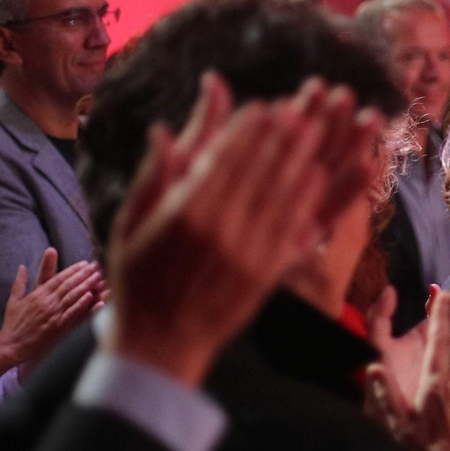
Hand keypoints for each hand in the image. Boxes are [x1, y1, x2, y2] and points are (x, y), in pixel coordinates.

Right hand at [0, 248, 103, 369]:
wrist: (11, 346)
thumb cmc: (12, 324)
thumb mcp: (13, 301)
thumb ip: (19, 283)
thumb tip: (21, 266)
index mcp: (37, 295)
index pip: (59, 278)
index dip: (73, 270)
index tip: (85, 263)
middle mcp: (46, 302)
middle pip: (69, 284)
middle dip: (84, 274)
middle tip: (97, 265)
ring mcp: (53, 314)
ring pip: (73, 296)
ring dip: (87, 285)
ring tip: (99, 277)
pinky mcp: (58, 327)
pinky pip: (72, 313)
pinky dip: (83, 304)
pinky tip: (92, 297)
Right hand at [104, 72, 382, 385]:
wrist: (160, 344)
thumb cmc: (138, 281)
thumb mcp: (131, 224)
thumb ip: (154, 177)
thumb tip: (162, 132)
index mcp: (182, 213)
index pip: (219, 161)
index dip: (244, 132)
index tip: (262, 106)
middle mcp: (218, 229)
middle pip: (256, 171)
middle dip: (279, 137)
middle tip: (301, 108)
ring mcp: (245, 253)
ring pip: (279, 195)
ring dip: (300, 159)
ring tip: (317, 130)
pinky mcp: (265, 274)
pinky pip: (290, 229)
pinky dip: (305, 200)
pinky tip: (318, 176)